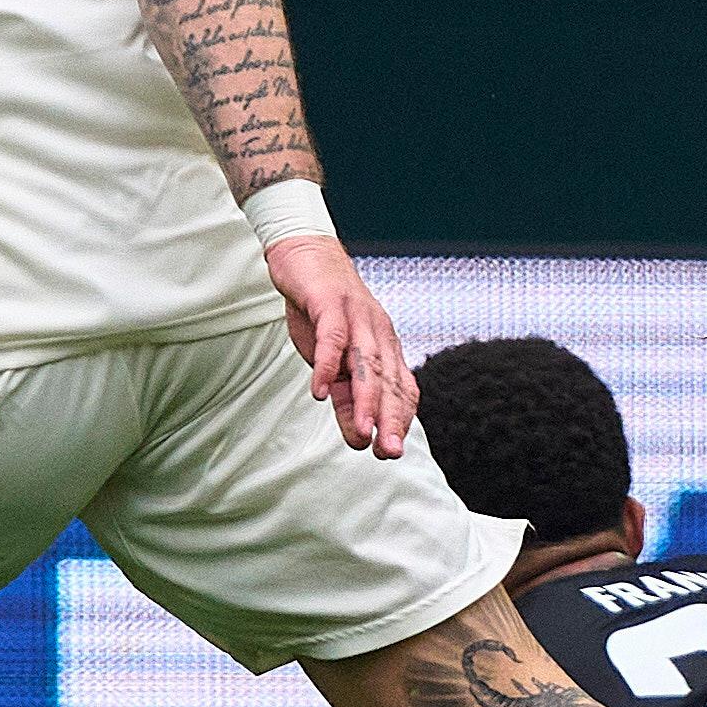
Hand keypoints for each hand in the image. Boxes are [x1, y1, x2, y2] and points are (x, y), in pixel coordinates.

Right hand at [266, 233, 411, 456]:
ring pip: (366, 363)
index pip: (400, 388)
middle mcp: (377, 333)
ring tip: (362, 432)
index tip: (392, 451)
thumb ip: (347, 394)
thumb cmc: (321, 310)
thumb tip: (359, 436)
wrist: (306, 254)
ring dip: (366, 400)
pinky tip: (320, 391)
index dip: (398, 419)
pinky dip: (328, 365)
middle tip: (388, 452)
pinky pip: (332, 337)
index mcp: (384, 346)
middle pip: (388, 381)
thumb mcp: (334, 358)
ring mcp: (356, 317)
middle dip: (390, 419)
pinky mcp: (329, 303)